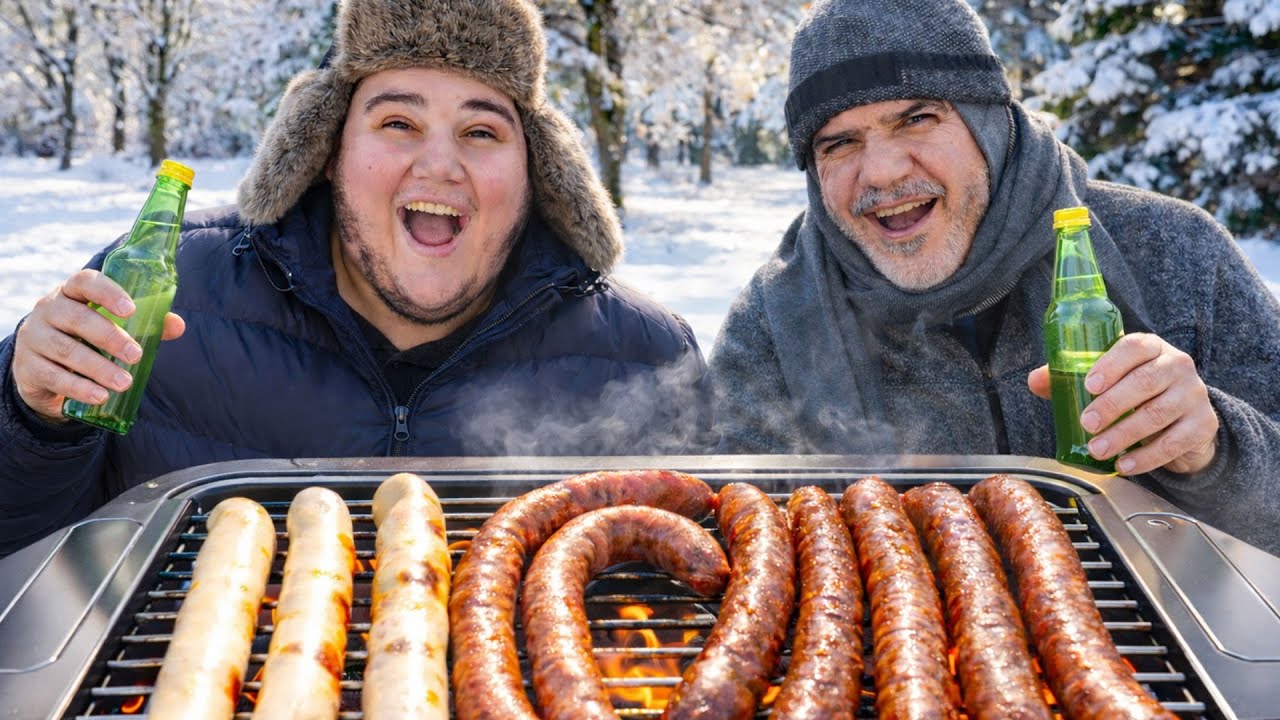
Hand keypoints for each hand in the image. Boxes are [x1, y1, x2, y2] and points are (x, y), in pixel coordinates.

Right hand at [12, 269, 185, 422]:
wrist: (43, 369)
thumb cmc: (85, 339)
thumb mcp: (110, 328)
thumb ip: (145, 324)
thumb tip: (177, 325)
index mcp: (71, 294)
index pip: (84, 282)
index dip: (107, 293)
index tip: (130, 309)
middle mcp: (48, 310)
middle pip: (77, 318)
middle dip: (109, 336)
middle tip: (135, 354)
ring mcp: (35, 338)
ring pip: (65, 349)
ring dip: (98, 367)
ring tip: (124, 382)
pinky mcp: (28, 367)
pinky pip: (53, 376)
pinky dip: (79, 388)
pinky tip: (100, 396)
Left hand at [1027, 333, 1217, 474]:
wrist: (1183, 418)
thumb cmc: (1136, 392)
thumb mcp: (1108, 379)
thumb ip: (1071, 377)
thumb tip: (1035, 380)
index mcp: (1151, 347)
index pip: (1134, 347)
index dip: (1111, 365)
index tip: (1089, 386)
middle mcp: (1177, 365)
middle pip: (1145, 382)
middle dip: (1112, 405)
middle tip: (1087, 423)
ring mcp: (1194, 394)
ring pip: (1158, 414)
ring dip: (1124, 434)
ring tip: (1098, 449)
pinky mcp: (1203, 424)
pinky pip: (1174, 442)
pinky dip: (1146, 457)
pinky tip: (1125, 465)